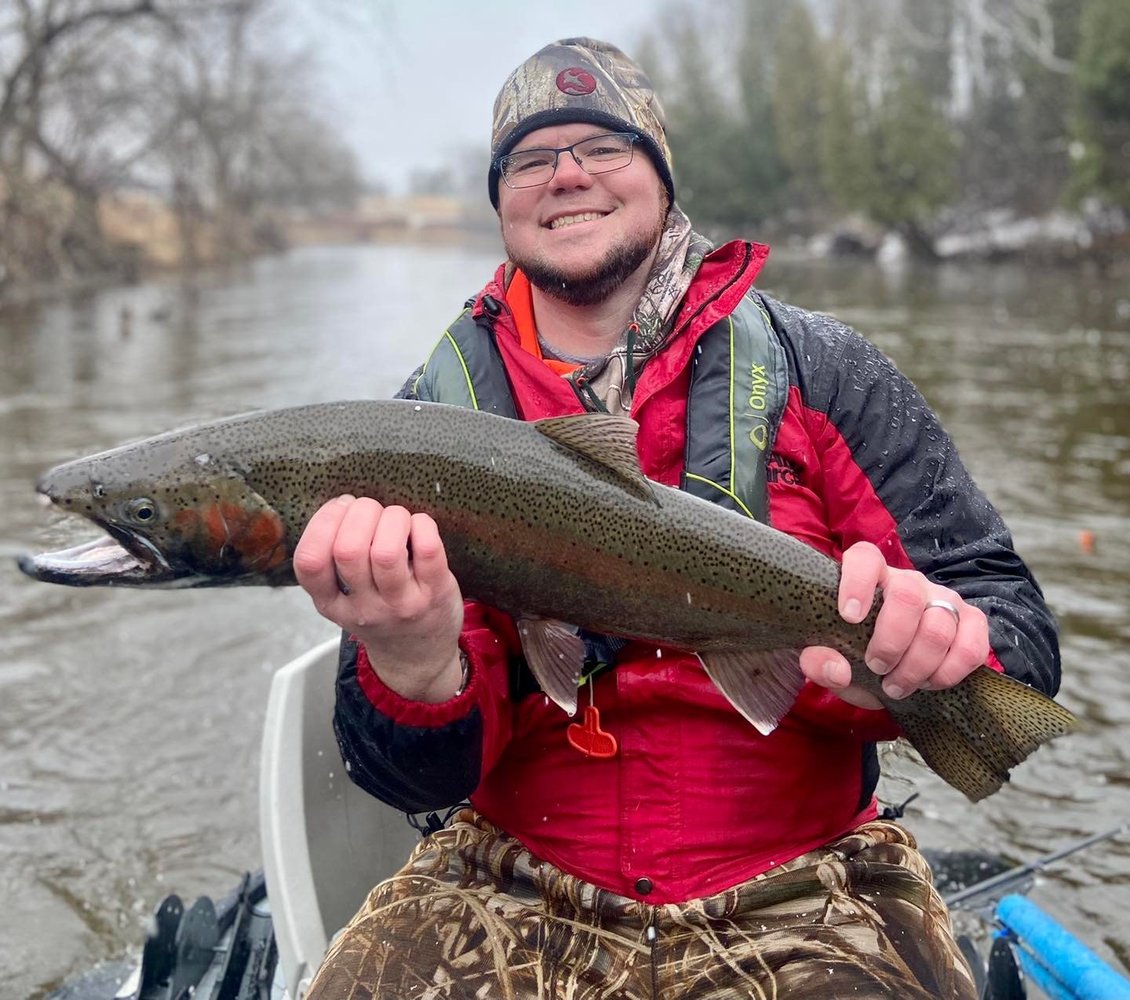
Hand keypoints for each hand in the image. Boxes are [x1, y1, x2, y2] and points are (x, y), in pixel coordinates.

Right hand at [293, 495, 464, 702]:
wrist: (418, 656)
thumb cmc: (379, 614)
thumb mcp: (342, 599)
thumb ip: (334, 560)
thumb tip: (344, 504)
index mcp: (331, 604)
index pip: (309, 563)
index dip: (321, 523)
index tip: (339, 509)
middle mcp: (364, 608)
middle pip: (348, 549)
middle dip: (359, 512)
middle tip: (371, 510)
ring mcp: (401, 604)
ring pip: (386, 550)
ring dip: (391, 517)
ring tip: (396, 519)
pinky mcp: (435, 593)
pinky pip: (428, 549)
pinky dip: (422, 524)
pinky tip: (418, 527)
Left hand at [799, 541, 989, 709]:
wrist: (888, 672)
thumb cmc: (854, 655)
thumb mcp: (827, 661)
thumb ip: (817, 662)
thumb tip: (837, 670)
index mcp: (869, 578)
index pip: (865, 558)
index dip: (857, 582)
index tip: (849, 617)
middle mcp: (909, 582)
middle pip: (908, 596)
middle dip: (891, 642)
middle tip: (877, 668)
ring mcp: (944, 599)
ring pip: (939, 626)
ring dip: (917, 666)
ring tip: (897, 686)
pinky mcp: (971, 623)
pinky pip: (972, 645)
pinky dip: (950, 672)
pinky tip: (930, 683)